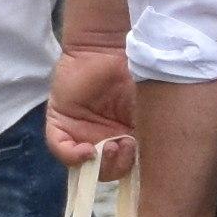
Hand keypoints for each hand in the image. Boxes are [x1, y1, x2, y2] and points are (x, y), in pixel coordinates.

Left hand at [44, 35, 137, 170]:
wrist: (113, 45)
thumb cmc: (137, 74)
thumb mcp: (149, 108)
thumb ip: (149, 134)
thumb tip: (156, 162)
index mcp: (125, 136)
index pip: (124, 166)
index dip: (130, 168)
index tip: (138, 154)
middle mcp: (102, 137)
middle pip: (103, 170)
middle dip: (116, 166)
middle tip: (126, 147)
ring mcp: (79, 132)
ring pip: (82, 164)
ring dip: (99, 164)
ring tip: (110, 146)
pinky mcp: (60, 121)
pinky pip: (60, 147)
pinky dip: (72, 155)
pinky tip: (87, 150)